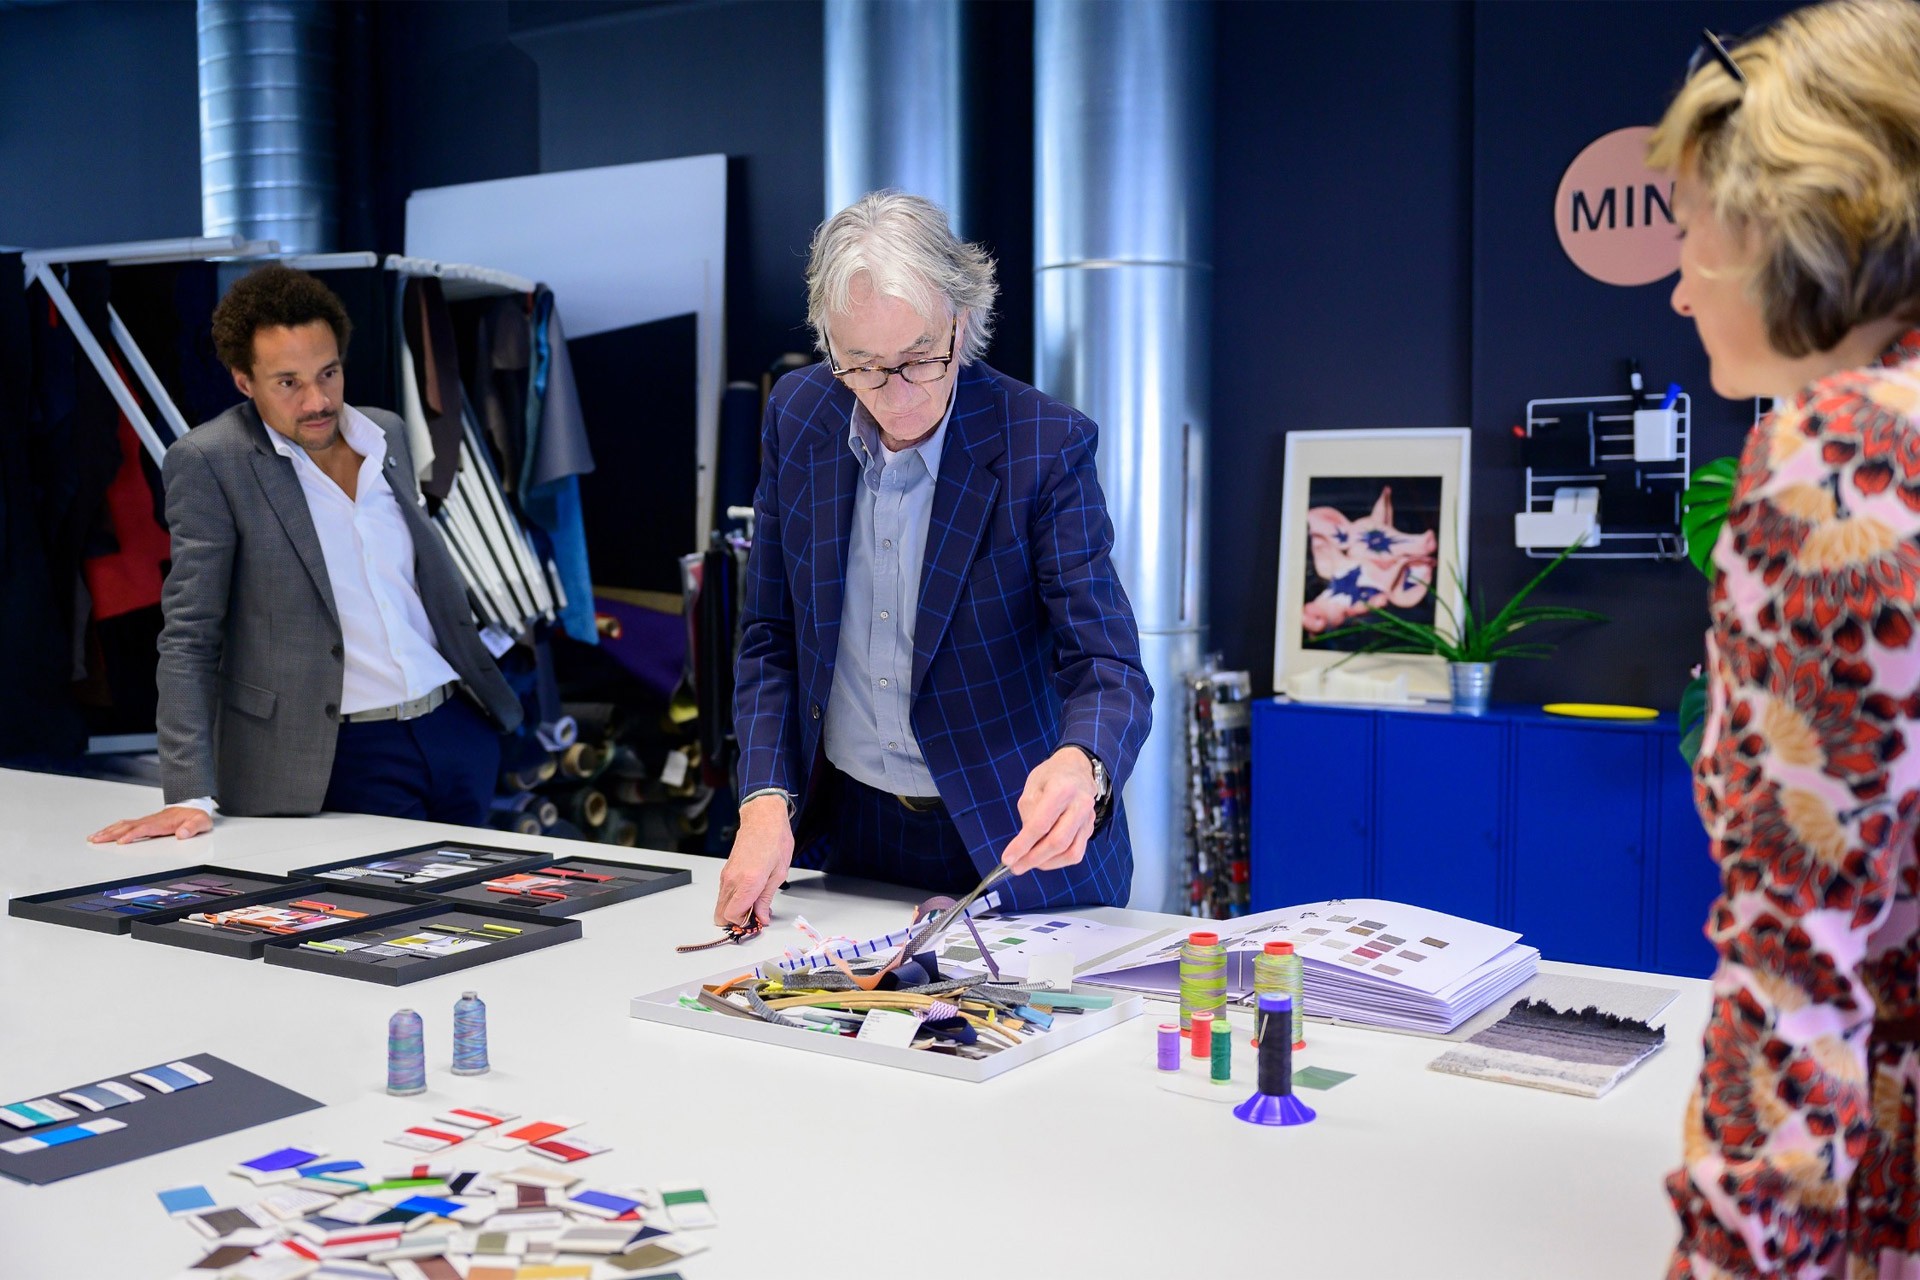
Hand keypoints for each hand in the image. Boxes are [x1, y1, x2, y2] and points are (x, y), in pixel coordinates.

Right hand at [87, 806, 212, 844]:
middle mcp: (151, 821)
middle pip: (127, 827)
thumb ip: (193, 828)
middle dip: (111, 833)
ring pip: (123, 825)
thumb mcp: (201, 822)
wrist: (193, 807)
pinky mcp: (144, 823)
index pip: (144, 829)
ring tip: (94, 837)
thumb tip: (183, 834)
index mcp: (162, 823)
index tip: (121, 842)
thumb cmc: (195, 816)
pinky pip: (125, 825)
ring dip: (108, 831)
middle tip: (96, 840)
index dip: (132, 835)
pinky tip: (105, 833)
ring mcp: (146, 821)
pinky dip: (113, 828)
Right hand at [714, 793, 794, 926]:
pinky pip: (724, 894)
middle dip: (737, 921)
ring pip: (721, 905)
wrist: (762, 818)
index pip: (734, 916)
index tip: (758, 921)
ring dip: (735, 910)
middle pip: (722, 915)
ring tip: (755, 904)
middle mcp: (732, 880)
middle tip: (755, 916)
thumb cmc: (774, 840)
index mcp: (748, 882)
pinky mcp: (725, 872)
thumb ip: (767, 899)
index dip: (745, 923)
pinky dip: (733, 900)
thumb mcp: (779, 873)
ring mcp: (726, 876)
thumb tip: (762, 917)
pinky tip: (749, 894)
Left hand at [1000, 747, 1097, 875]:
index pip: (1041, 824)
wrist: (1077, 768)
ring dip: (1048, 863)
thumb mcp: (1031, 787)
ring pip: (1071, 852)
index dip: (1023, 844)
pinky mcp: (1090, 828)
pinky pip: (1076, 852)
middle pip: (1058, 842)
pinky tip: (1044, 859)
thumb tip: (1026, 844)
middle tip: (1016, 867)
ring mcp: (1088, 818)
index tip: (1008, 858)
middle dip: (1034, 859)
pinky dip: (1059, 861)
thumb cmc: (1050, 776)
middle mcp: (1080, 805)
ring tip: (1029, 863)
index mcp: (1062, 789)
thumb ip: (1029, 814)